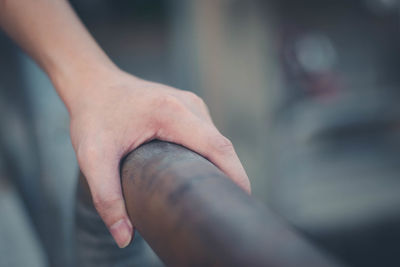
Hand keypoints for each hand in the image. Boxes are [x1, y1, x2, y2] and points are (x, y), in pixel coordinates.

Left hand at [68, 69, 250, 247]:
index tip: (241, 201)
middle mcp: (189, 104)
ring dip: (221, 167)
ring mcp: (192, 104)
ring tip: (214, 195)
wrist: (94, 84)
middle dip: (230, 176)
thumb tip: (124, 237)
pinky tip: (202, 175)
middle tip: (226, 207)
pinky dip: (211, 157)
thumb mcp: (93, 156)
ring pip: (217, 141)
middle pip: (222, 146)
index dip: (235, 175)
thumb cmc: (94, 116)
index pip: (217, 147)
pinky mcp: (189, 108)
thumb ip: (107, 197)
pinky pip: (208, 135)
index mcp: (172, 112)